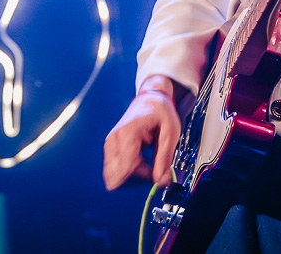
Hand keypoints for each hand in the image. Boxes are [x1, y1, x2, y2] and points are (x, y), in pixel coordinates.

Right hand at [102, 75, 182, 190]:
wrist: (150, 99)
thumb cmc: (160, 112)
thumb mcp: (171, 131)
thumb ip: (165, 157)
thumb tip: (160, 181)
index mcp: (127, 133)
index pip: (127, 168)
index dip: (144, 177)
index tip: (158, 173)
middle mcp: (114, 139)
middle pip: (118, 175)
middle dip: (138, 179)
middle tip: (153, 169)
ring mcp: (110, 144)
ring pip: (114, 176)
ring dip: (132, 177)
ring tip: (147, 164)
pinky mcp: (110, 148)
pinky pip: (114, 170)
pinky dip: (128, 172)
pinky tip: (140, 162)